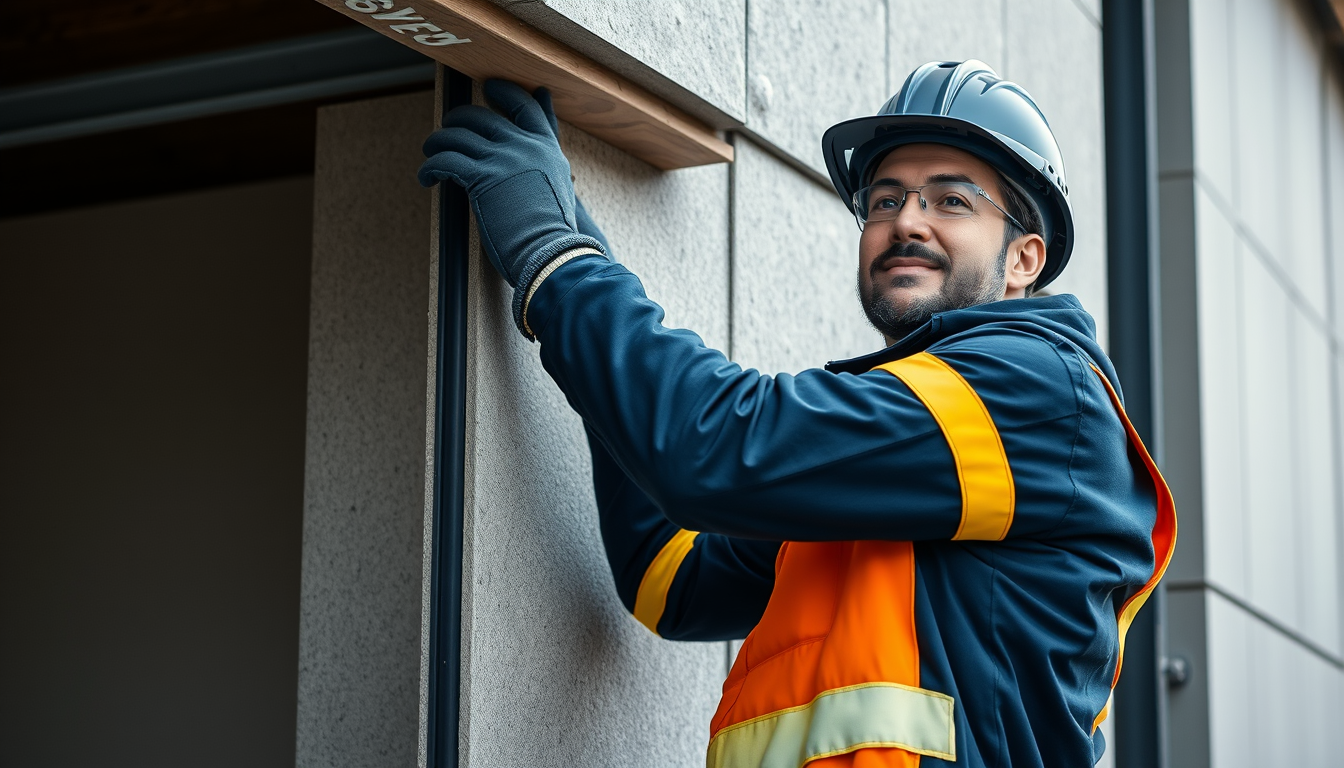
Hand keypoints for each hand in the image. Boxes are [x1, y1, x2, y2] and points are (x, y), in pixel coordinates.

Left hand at [418, 79, 604, 335]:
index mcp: (547, 148)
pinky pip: (445, 160)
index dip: (504, 92)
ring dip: (437, 143)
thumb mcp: (561, 186)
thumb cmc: (556, 232)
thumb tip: (552, 133)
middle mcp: (525, 146)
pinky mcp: (480, 177)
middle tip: (448, 132)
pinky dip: (430, 168)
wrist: (553, 253)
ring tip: (430, 154)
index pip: (525, 106)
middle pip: (482, 116)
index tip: (489, 89)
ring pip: (457, 135)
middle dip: (459, 120)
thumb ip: (551, 157)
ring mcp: (503, 159)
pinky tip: (427, 178)